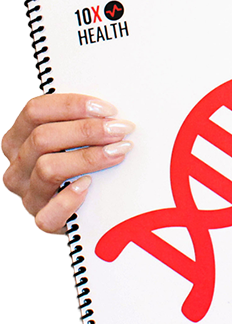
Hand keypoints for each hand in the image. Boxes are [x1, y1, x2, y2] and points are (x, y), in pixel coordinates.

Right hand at [1, 94, 134, 233]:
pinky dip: (70, 198)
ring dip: (88, 157)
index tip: (108, 109)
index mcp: (19, 138)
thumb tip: (111, 109)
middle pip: (42, 137)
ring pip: (47, 168)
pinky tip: (89, 184)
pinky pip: (49, 212)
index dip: (72, 105)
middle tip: (120, 129)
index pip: (34, 110)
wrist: (84, 208)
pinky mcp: (42, 218)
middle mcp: (17, 165)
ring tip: (118, 151)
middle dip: (87, 130)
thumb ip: (81, 120)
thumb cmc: (81, 162)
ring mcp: (27, 193)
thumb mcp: (74, 137)